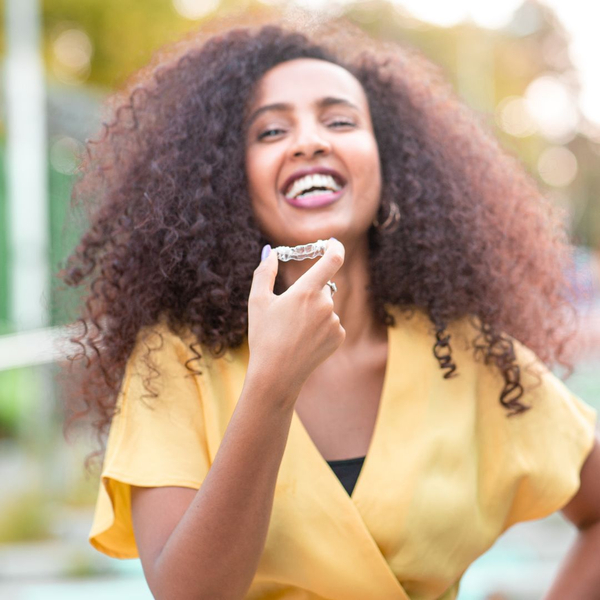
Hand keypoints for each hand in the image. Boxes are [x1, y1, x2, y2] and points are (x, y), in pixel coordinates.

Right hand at [247, 238, 345, 393]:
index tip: (332, 242)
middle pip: (321, 287)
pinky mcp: (339, 337)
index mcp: (306, 291)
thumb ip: (264, 272)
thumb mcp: (257, 301)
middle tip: (289, 314)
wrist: (276, 375)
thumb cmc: (263, 336)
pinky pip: (331, 323)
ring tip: (294, 333)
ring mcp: (334, 321)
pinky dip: (320, 328)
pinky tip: (304, 342)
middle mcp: (325, 304)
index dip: (336, 247)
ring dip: (313, 313)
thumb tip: (270, 252)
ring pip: (325, 307)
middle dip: (308, 294)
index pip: (333, 259)